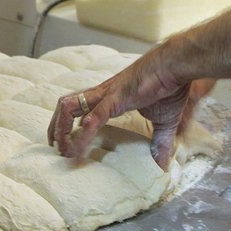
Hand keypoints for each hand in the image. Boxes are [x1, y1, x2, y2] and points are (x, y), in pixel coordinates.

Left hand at [47, 50, 192, 168]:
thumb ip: (160, 142)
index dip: (68, 124)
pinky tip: (77, 149)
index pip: (79, 108)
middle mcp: (102, 94)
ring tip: (62, 150)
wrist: (175, 66)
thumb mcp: (164, 121)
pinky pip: (93, 118)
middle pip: (66, 106)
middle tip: (55, 148)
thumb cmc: (169, 86)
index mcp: (110, 97)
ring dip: (61, 129)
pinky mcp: (114, 99)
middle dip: (55, 127)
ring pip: (69, 108)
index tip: (65, 143)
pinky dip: (82, 135)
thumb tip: (163, 164)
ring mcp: (106, 95)